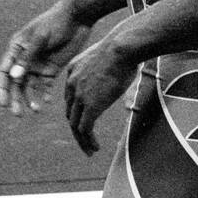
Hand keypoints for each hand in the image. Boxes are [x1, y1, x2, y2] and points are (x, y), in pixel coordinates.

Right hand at [0, 3, 91, 115]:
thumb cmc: (56, 22)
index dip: (1, 89)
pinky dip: (44, 95)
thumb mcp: (41, 38)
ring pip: (29, 87)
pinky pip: (45, 86)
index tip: (3, 104)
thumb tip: (14, 77)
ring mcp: (38, 65)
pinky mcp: (52, 69)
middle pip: (16, 83)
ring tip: (35, 110)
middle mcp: (25, 59)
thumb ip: (27, 57)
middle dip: (15, 99)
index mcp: (17, 48)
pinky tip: (46, 102)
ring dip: (29, 99)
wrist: (78, 17)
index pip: (4, 72)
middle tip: (17, 114)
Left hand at [64, 38, 138, 155]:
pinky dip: (88, 141)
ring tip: (90, 150)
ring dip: (82, 140)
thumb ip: (111, 68)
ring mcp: (79, 96)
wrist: (121, 47)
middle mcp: (71, 83)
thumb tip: (126, 68)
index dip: (77, 110)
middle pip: (70, 112)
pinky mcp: (90, 106)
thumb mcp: (109, 57)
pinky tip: (95, 148)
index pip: (70, 96)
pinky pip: (84, 129)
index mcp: (73, 70)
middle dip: (76, 128)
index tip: (84, 120)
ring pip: (75, 124)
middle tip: (84, 141)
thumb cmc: (123, 47)